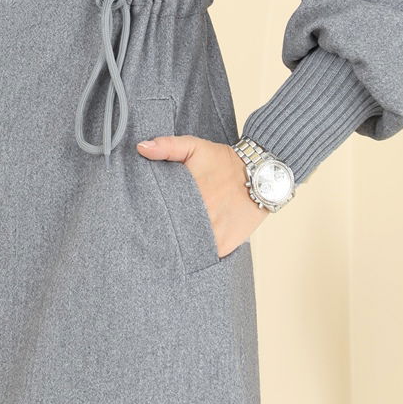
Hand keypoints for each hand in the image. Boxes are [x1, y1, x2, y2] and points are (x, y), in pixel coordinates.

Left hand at [136, 134, 270, 257]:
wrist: (261, 173)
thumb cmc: (223, 160)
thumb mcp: (195, 146)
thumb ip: (167, 146)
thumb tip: (141, 148)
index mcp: (189, 194)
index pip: (160, 213)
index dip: (149, 217)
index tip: (141, 218)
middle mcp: (202, 217)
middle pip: (172, 234)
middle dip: (161, 234)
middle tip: (149, 235)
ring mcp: (214, 234)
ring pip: (188, 249)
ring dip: (177, 247)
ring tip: (164, 247)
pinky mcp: (225, 246)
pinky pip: (205, 257)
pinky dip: (195, 255)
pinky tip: (185, 252)